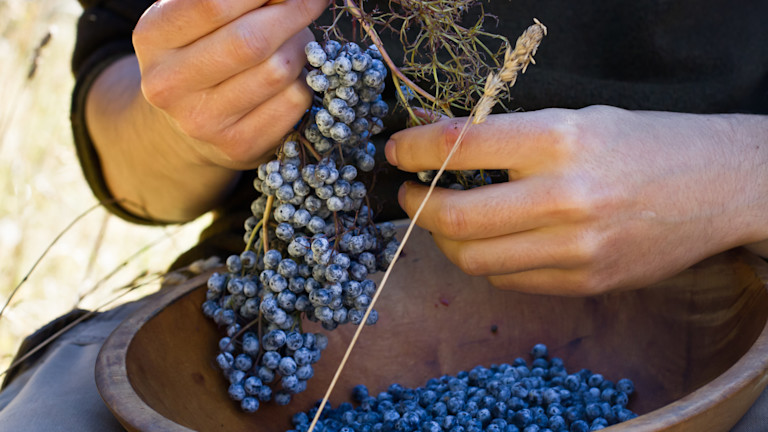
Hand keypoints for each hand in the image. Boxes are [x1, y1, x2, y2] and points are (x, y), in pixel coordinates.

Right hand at [133, 0, 327, 169]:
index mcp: (153, 37)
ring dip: (301, 48)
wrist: (191, 120)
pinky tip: (292, 77)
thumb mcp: (197, 17)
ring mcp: (203, 121)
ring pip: (278, 71)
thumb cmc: (203, 50)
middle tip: (313, 1)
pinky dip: (305, 81)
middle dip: (293, 14)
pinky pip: (293, 101)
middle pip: (251, 41)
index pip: (214, 4)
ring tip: (297, 41)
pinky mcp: (239, 145)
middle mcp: (169, 84)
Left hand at [385, 105, 767, 294]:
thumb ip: (511, 139)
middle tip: (410, 194)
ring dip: (444, 240)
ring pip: (474, 259)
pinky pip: (509, 279)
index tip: (397, 151)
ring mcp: (576, 248)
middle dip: (416, 207)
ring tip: (444, 221)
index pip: (462, 145)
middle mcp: (565, 197)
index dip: (415, 148)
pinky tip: (490, 241)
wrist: (719, 186)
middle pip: (455, 217)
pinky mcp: (586, 282)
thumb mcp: (577, 121)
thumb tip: (441, 149)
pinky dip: (485, 260)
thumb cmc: (644, 144)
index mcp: (561, 140)